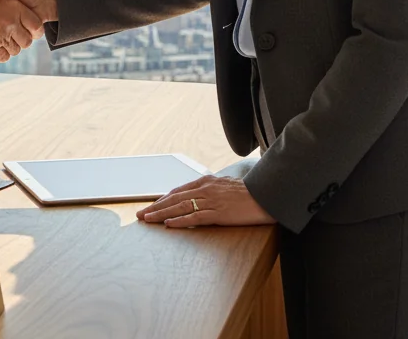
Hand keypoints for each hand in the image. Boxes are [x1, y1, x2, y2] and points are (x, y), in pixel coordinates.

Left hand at [136, 175, 274, 227]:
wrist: (266, 194)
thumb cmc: (248, 192)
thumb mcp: (226, 185)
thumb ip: (212, 189)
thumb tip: (201, 195)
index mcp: (206, 181)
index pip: (179, 191)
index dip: (163, 199)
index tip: (152, 206)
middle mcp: (205, 188)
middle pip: (175, 198)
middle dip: (156, 206)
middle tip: (141, 214)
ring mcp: (211, 200)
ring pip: (180, 207)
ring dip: (162, 214)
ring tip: (148, 219)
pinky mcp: (218, 213)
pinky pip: (195, 217)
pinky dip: (180, 221)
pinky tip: (169, 225)